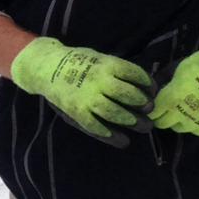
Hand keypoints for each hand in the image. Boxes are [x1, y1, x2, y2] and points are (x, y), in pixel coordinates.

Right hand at [9, 39, 152, 148]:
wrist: (47, 67)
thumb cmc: (77, 61)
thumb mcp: (99, 57)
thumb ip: (117, 70)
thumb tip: (142, 83)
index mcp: (107, 64)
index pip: (135, 74)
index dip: (147, 84)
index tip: (152, 91)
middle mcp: (99, 81)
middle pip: (129, 95)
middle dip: (143, 104)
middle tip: (149, 110)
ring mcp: (87, 98)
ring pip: (115, 113)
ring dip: (131, 121)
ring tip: (143, 127)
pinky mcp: (77, 113)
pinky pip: (97, 127)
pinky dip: (111, 136)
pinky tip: (123, 141)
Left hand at [149, 29, 198, 135]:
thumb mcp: (177, 70)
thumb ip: (166, 85)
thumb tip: (156, 92)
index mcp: (171, 100)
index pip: (153, 114)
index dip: (152, 110)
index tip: (154, 107)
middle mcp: (182, 115)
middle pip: (163, 124)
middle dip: (163, 116)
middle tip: (168, 108)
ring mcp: (197, 123)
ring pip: (180, 128)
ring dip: (179, 120)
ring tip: (186, 108)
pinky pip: (196, 130)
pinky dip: (195, 123)